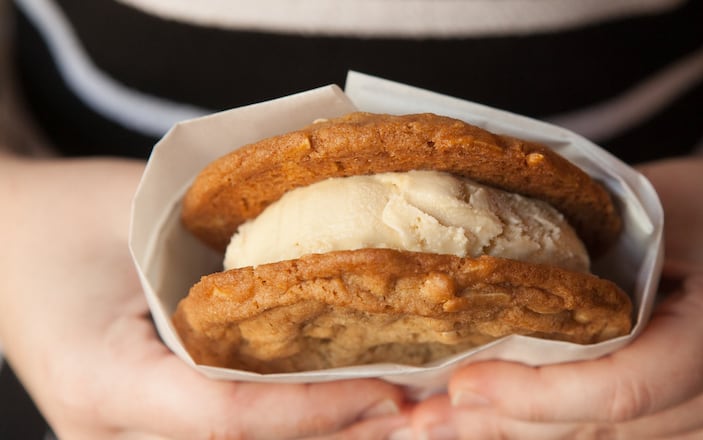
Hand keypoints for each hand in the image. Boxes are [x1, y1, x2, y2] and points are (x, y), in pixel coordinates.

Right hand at [0, 156, 407, 438]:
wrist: (10, 242)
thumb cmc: (64, 218)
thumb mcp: (135, 218)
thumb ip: (218, 260)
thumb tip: (328, 272)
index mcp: (100, 379)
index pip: (225, 417)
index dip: (313, 409)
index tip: (389, 392)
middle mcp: (109, 434)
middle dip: (336, 438)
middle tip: (418, 417)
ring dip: (324, 438)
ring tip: (400, 417)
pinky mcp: (145, 435)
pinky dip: (292, 427)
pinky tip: (348, 409)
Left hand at [399, 158, 702, 438]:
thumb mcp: (657, 208)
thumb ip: (583, 256)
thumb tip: (477, 288)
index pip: (621, 388)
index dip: (533, 395)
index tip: (461, 386)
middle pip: (603, 433)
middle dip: (508, 425)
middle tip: (425, 417)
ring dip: (521, 435)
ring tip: (445, 424)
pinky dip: (556, 429)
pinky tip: (502, 420)